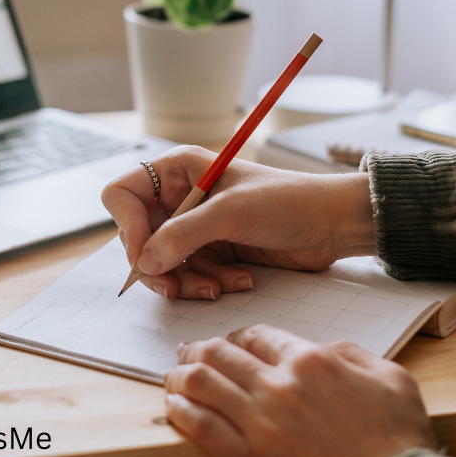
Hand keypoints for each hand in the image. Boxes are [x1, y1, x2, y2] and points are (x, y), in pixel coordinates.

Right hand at [101, 145, 374, 299]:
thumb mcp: (231, 214)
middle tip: (175, 286)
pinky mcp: (210, 250)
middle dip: (159, 264)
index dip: (127, 227)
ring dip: (187, 280)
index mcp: (177, 170)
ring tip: (220, 285)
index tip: (144, 255)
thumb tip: (143, 262)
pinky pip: (188, 276)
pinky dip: (207, 284)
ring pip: (162, 263)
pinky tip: (239, 281)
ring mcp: (194, 225)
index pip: (124, 195)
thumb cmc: (286, 201)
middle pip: (138, 237)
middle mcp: (179, 196)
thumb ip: (183, 235)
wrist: (331, 223)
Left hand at [164, 326, 436, 456]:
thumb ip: (351, 354)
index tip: (230, 343)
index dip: (237, 337)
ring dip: (181, 375)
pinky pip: (201, 427)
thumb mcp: (390, 378)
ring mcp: (261, 425)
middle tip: (187, 351)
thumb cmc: (400, 441)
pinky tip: (174, 406)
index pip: (255, 336)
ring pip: (203, 384)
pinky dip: (181, 412)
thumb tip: (325, 349)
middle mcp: (279, 386)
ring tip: (173, 375)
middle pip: (221, 354)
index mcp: (310, 361)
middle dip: (198, 349)